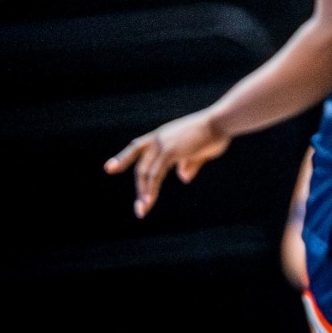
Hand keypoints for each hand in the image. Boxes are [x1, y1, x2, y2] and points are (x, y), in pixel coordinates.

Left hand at [104, 110, 231, 216]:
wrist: (222, 122)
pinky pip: (155, 174)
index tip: (109, 169)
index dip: (124, 158)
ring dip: (144, 193)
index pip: (138, 147)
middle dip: (140, 188)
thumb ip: (190, 164)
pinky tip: (149, 201)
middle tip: (140, 208)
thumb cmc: (216, 133)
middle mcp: (159, 138)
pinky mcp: (169, 151)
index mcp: (164, 136)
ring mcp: (162, 144)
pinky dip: (151, 189)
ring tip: (143, 210)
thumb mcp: (200, 152)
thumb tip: (182, 178)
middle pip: (140, 166)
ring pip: (145, 173)